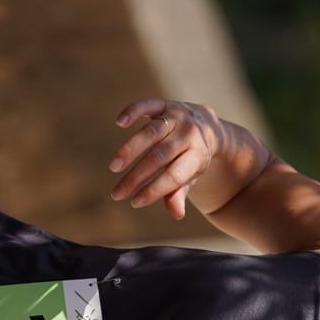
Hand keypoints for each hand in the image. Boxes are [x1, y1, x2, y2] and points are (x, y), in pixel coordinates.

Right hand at [110, 98, 224, 220]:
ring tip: (114, 167)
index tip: (135, 202)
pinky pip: (148, 105)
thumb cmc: (192, 157)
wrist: (205, 124)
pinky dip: (133, 111)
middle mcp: (189, 135)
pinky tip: (120, 122)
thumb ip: (180, 192)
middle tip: (117, 193)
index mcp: (198, 156)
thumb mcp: (191, 176)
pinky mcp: (164, 105)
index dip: (155, 190)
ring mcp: (176, 117)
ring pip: (151, 133)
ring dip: (130, 150)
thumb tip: (176, 214)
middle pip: (159, 157)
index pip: (174, 176)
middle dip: (136, 176)